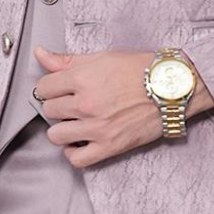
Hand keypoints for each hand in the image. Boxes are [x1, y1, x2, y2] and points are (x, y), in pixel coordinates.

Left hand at [31, 45, 213, 165]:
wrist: (173, 87)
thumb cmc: (142, 70)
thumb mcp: (103, 58)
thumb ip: (67, 60)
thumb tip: (40, 54)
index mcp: (83, 78)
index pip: (44, 87)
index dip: (50, 88)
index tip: (58, 89)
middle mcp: (87, 103)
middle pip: (49, 111)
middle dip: (57, 107)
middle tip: (71, 104)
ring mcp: (97, 127)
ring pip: (56, 136)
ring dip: (62, 130)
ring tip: (75, 123)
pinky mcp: (110, 146)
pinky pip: (77, 159)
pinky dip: (74, 153)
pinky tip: (80, 142)